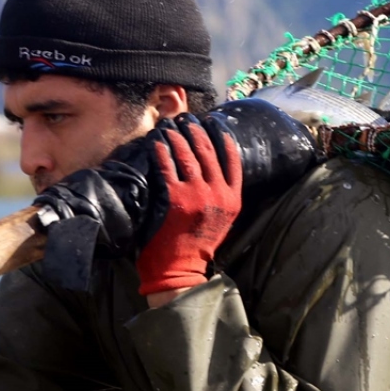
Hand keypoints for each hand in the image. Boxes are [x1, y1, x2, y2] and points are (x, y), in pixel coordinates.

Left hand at [136, 114, 241, 295]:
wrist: (180, 270)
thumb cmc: (197, 246)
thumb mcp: (221, 220)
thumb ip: (220, 196)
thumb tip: (209, 171)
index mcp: (233, 200)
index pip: (233, 161)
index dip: (223, 138)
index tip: (214, 123)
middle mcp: (219, 194)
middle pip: (209, 153)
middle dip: (196, 132)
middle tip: (187, 120)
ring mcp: (197, 195)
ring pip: (188, 156)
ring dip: (177, 137)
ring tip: (170, 126)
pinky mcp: (176, 199)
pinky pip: (167, 167)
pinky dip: (161, 152)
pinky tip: (156, 142)